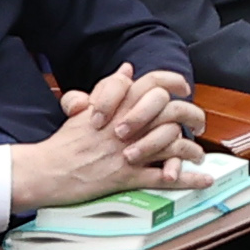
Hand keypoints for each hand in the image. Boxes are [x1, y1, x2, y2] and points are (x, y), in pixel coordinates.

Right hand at [7, 68, 192, 207]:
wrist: (46, 169)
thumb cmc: (65, 142)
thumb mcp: (85, 108)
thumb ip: (109, 88)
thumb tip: (127, 69)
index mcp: (118, 106)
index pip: (153, 83)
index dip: (173, 82)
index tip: (184, 88)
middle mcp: (128, 125)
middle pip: (173, 111)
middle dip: (193, 116)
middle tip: (199, 123)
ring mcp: (130, 151)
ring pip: (173, 144)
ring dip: (192, 149)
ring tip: (199, 154)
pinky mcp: (128, 176)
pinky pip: (164, 177)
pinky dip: (187, 179)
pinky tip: (203, 179)